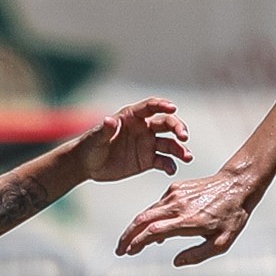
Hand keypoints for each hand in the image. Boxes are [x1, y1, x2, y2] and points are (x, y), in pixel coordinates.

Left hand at [73, 97, 191, 183]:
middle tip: (184, 137)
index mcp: (132, 117)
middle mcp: (144, 128)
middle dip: (178, 128)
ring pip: (169, 144)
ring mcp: (148, 144)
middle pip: (166, 124)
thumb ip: (104, 130)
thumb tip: (109, 120)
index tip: (173, 108)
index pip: (151, 107)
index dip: (162, 105)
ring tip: (187, 157)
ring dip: (180, 149)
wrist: (88, 165)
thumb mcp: (95, 139)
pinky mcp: (148, 160)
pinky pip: (163, 161)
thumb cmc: (90, 147)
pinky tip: (171, 170)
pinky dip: (170, 165)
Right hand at [116, 166, 259, 266]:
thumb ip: (197, 255)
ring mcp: (174, 194)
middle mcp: (177, 206)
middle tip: (120, 250)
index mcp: (187, 221)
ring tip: (129, 242)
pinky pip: (157, 205)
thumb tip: (176, 262)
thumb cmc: (232, 216)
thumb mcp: (221, 243)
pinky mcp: (175, 188)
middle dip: (127, 236)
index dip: (137, 243)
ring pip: (147, 212)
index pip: (153, 232)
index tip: (128, 253)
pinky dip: (149, 218)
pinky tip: (151, 231)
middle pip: (142, 220)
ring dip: (135, 227)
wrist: (237, 185)